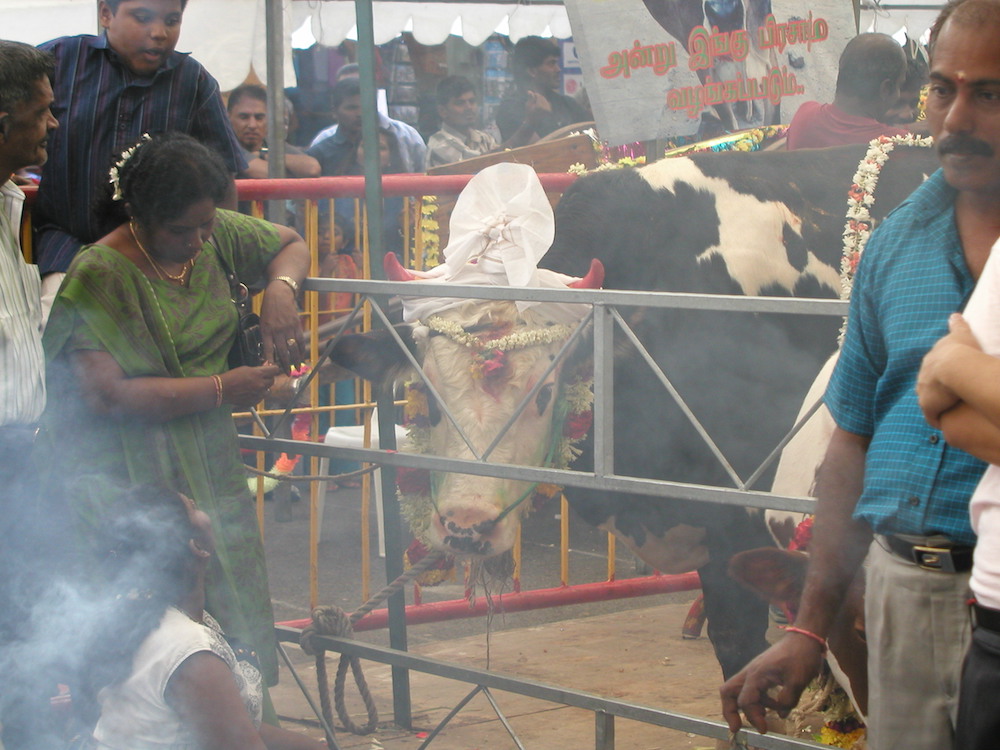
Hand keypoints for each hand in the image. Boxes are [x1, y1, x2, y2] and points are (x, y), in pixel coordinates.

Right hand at [220, 365, 279, 407]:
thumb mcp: (246, 368)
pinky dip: (258, 395)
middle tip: (261, 377)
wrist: (222, 390)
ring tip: (255, 385)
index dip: (273, 369)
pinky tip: (251, 392)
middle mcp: (261, 384)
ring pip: (268, 390)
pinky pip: (261, 398)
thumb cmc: (232, 377)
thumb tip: (267, 366)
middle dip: (268, 378)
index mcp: (258, 374)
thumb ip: (258, 369)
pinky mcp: (254, 401)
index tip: (271, 369)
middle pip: (272, 380)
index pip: (275, 370)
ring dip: (264, 387)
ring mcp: (258, 394)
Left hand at [260, 279, 304, 373]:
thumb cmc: (269, 309)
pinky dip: (301, 349)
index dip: (270, 360)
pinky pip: (300, 339)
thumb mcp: (263, 322)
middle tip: (287, 374)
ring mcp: (288, 328)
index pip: (268, 348)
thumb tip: (269, 351)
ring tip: (297, 368)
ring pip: (292, 347)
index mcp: (266, 330)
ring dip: (295, 359)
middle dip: (285, 364)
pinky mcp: (296, 325)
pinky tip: (302, 355)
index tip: (271, 369)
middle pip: (282, 351)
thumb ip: (266, 336)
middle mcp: (277, 330)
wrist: (279, 294)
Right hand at [524, 90, 551, 122]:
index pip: (539, 96)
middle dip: (539, 97)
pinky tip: (540, 105)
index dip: (536, 94)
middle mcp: (545, 108)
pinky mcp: (550, 111)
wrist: (534, 123)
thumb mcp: (528, 106)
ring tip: (537, 102)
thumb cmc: (529, 114)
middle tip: (535, 97)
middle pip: (543, 98)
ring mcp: (548, 109)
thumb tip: (530, 91)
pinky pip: (548, 104)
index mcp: (539, 106)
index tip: (533, 94)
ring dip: (541, 100)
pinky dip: (544, 103)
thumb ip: (530, 98)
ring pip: (545, 100)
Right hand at [719, 634, 824, 733]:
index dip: (753, 717)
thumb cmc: (801, 656)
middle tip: (736, 727)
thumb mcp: (798, 680)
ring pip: (738, 690)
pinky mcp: (761, 672)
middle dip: (730, 711)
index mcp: (757, 675)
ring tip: (764, 718)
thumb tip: (780, 714)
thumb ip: (788, 700)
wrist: (803, 638)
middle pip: (728, 691)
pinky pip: (752, 688)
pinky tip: (774, 707)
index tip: (764, 729)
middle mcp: (750, 673)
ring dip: (747, 707)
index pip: (746, 701)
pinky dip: (758, 700)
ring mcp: (754, 671)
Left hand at [917, 313, 979, 427]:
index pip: (932, 369)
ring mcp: (924, 392)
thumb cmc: (961, 350)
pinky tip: (944, 422)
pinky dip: (938, 419)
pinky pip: (933, 416)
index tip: (946, 378)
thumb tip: (954, 314)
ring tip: (947, 409)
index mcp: (930, 362)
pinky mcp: (929, 407)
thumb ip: (957, 325)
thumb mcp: (960, 334)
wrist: (955, 367)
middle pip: (927, 385)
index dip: (939, 374)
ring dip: (935, 405)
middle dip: (934, 389)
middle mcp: (922, 377)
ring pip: (928, 401)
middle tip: (947, 395)